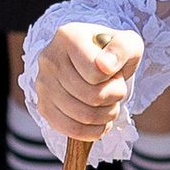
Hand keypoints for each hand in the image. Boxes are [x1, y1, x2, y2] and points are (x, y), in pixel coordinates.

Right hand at [33, 18, 142, 141]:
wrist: (92, 60)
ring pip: (83, 116)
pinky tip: (101, 123)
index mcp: (68, 37)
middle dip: (114, 98)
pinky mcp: (43, 106)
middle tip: (116, 90)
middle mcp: (49, 59)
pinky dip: (92, 132)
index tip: (115, 74)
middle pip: (91, 96)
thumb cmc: (111, 52)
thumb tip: (106, 66)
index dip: (114, 80)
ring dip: (106, 116)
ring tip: (109, 103)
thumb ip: (122, 49)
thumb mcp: (127, 43)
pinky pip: (70, 130)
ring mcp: (42, 84)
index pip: (96, 73)